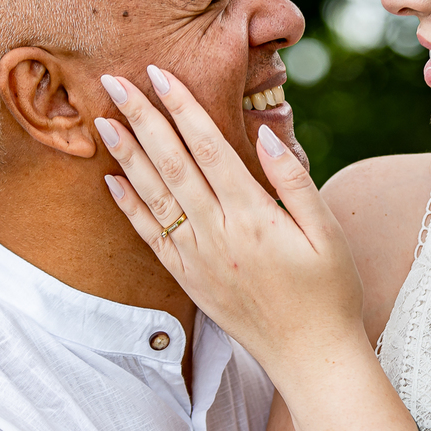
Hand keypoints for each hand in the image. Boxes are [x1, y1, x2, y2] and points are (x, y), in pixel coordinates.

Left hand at [95, 65, 366, 378]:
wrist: (310, 357)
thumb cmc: (329, 291)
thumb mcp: (327, 232)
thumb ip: (295, 180)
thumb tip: (266, 133)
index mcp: (253, 215)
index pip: (208, 147)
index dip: (181, 107)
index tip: (159, 73)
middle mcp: (217, 233)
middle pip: (171, 163)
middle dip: (141, 118)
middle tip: (113, 81)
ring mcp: (197, 258)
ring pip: (153, 196)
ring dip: (126, 155)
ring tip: (102, 120)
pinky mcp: (188, 280)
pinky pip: (150, 237)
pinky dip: (128, 207)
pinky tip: (111, 181)